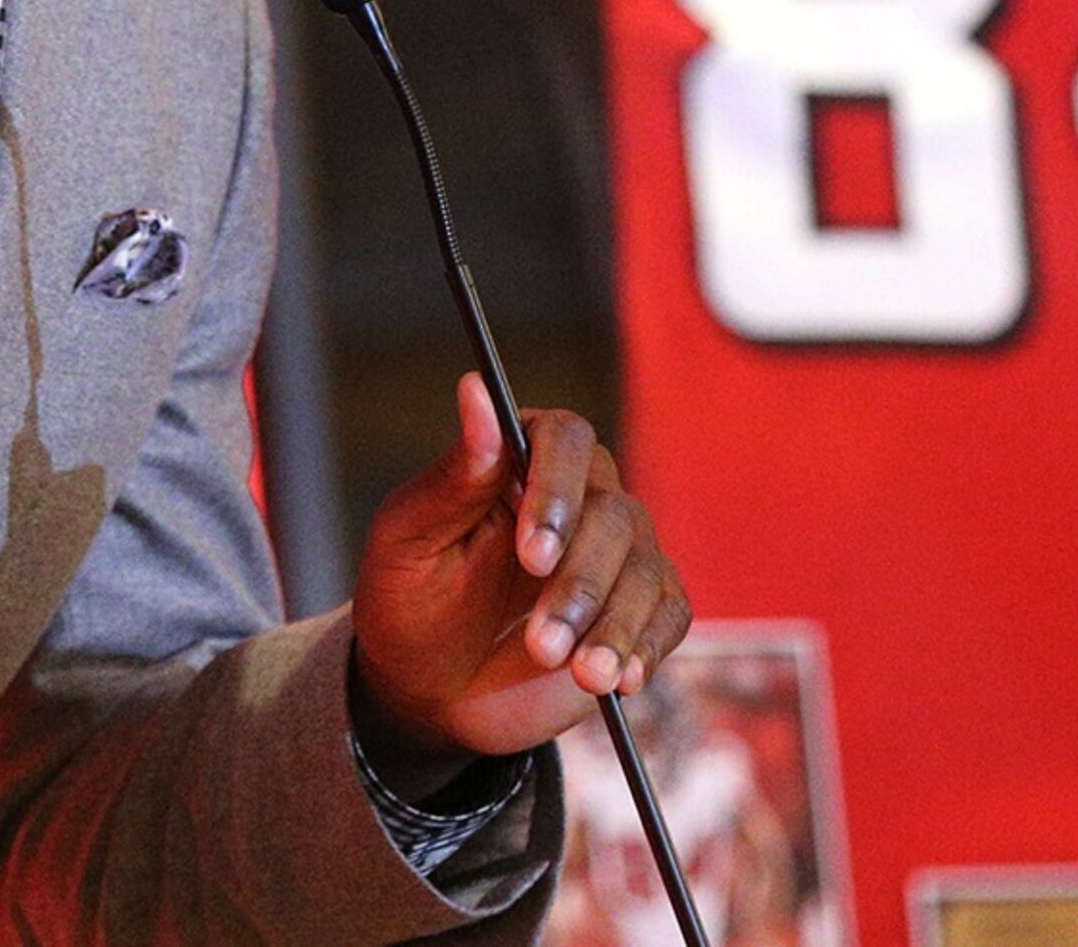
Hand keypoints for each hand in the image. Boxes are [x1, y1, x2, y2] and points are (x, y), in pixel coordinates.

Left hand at [348, 374, 690, 783]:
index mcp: (524, 460)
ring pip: (645, 570)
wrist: (430, 689)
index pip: (566, 438)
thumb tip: (474, 388)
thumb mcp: (410, 542)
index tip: (531, 554)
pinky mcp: (641, 611)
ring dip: (612, 627)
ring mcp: (619, 556)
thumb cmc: (411, 601)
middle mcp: (584, 497)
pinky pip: (668, 617)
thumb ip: (453, 476)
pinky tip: (618, 679)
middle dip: (580, 584)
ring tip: (581, 675)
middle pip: (614, 513)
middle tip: (541, 644)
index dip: (557, 490)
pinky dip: (645, 647)